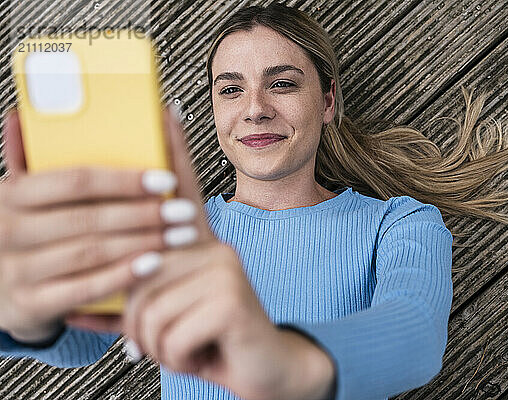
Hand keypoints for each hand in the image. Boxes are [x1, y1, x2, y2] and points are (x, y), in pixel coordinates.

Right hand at [0, 108, 186, 342]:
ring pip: (92, 252)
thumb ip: (28, 160)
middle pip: (90, 217)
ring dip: (143, 242)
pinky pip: (84, 288)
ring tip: (179, 236)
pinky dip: (122, 275)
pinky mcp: (29, 304)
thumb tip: (25, 116)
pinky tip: (152, 264)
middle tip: (185, 211)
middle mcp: (10, 230)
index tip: (166, 179)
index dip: (125, 180)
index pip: (76, 181)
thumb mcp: (20, 196)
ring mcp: (17, 270)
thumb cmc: (22, 233)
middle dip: (145, 214)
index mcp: (11, 194)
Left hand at [66, 104, 335, 399]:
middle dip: (139, 322)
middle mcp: (215, 249)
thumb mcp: (172, 317)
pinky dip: (178, 357)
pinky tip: (203, 353)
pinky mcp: (231, 299)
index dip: (174, 150)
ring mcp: (225, 270)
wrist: (270, 369)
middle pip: (141, 272)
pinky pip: (171, 332)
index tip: (166, 110)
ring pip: (151, 308)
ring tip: (186, 349)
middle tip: (157, 342)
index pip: (184, 191)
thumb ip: (136, 306)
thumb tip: (79, 314)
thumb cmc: (215, 340)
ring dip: (159, 345)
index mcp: (202, 247)